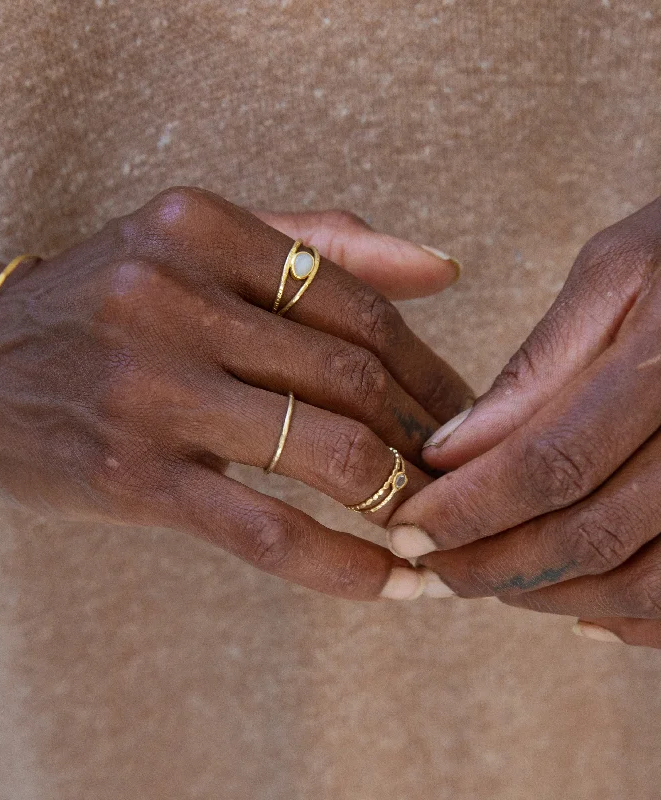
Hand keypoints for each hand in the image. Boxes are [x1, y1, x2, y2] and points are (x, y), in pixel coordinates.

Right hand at [0, 187, 470, 598]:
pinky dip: (339, 564)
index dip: (430, 369)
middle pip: (351, 376)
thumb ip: (322, 246)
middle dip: (427, 438)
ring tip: (434, 527)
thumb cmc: (108, 298)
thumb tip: (445, 269)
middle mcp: (172, 296)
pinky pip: (262, 528)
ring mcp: (148, 387)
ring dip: (399, 499)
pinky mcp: (128, 473)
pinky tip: (387, 584)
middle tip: (461, 476)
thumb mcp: (200, 244)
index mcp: (203, 227)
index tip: (463, 415)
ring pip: (322, 450)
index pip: (358, 306)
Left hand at [385, 196, 660, 646]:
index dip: (468, 509)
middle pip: (590, 533)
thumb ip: (534, 370)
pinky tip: (581, 611)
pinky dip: (634, 617)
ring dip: (554, 596)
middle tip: (433, 568)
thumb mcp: (612, 278)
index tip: (408, 529)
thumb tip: (448, 451)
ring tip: (489, 584)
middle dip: (495, 564)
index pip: (549, 464)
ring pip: (644, 579)